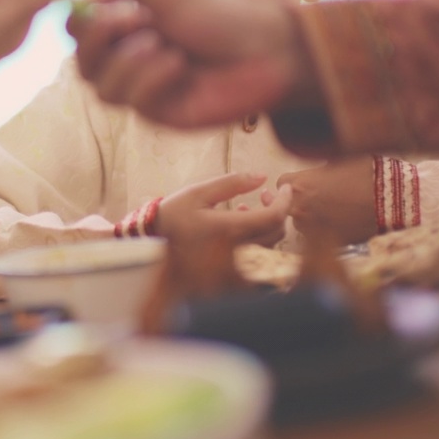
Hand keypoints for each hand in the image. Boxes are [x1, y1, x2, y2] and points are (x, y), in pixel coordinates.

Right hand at [68, 0, 318, 128]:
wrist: (267, 49)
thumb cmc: (223, 16)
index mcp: (129, 27)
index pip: (80, 30)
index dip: (85, 22)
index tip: (115, 7)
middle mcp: (131, 58)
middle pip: (82, 64)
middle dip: (98, 41)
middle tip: (132, 20)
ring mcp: (144, 88)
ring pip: (101, 88)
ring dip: (127, 62)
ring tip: (164, 46)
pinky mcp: (161, 114)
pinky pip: (134, 104)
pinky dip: (150, 80)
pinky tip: (178, 65)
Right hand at [155, 172, 292, 248]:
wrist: (154, 239)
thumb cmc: (174, 213)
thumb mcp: (199, 191)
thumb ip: (232, 183)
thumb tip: (263, 176)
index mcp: (226, 229)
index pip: (272, 218)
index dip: (285, 201)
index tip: (284, 187)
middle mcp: (233, 248)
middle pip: (276, 232)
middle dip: (279, 210)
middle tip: (266, 194)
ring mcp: (233, 259)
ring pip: (269, 243)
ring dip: (268, 222)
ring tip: (252, 204)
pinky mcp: (230, 262)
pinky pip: (256, 250)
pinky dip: (258, 232)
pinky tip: (241, 216)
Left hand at [277, 158, 376, 243]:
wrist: (392, 200)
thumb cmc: (367, 174)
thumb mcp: (340, 159)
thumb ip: (319, 166)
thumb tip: (315, 165)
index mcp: (300, 184)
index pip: (282, 183)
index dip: (293, 182)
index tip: (303, 182)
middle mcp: (300, 208)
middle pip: (286, 206)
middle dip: (297, 201)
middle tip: (316, 197)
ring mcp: (312, 228)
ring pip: (300, 223)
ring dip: (309, 217)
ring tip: (330, 210)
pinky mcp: (326, 242)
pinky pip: (318, 237)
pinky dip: (324, 231)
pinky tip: (339, 222)